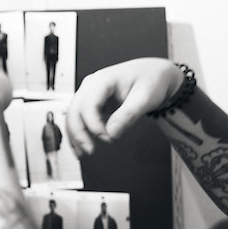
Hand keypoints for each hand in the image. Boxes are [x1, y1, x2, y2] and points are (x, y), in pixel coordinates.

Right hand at [66, 58, 183, 155]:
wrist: (153, 74)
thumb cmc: (150, 81)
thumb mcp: (145, 98)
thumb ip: (128, 115)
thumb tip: (112, 133)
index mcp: (102, 80)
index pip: (88, 104)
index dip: (93, 124)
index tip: (107, 138)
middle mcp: (91, 85)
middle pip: (75, 110)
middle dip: (79, 132)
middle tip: (90, 150)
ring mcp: (89, 94)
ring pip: (73, 115)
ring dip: (75, 135)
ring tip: (82, 153)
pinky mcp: (92, 103)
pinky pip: (80, 118)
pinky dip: (79, 133)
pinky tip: (81, 146)